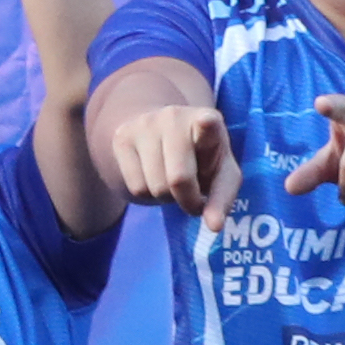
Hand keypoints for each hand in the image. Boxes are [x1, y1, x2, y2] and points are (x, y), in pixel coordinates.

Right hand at [96, 99, 238, 226]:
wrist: (163, 131)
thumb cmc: (202, 157)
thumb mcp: (222, 174)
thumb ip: (222, 199)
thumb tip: (214, 227)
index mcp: (209, 120)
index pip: (207, 123)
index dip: (206, 125)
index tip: (206, 121)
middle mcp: (175, 117)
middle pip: (178, 179)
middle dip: (187, 200)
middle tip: (192, 196)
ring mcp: (144, 124)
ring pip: (154, 187)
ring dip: (166, 198)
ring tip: (172, 181)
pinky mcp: (121, 137)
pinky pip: (135, 187)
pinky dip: (148, 194)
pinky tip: (154, 177)